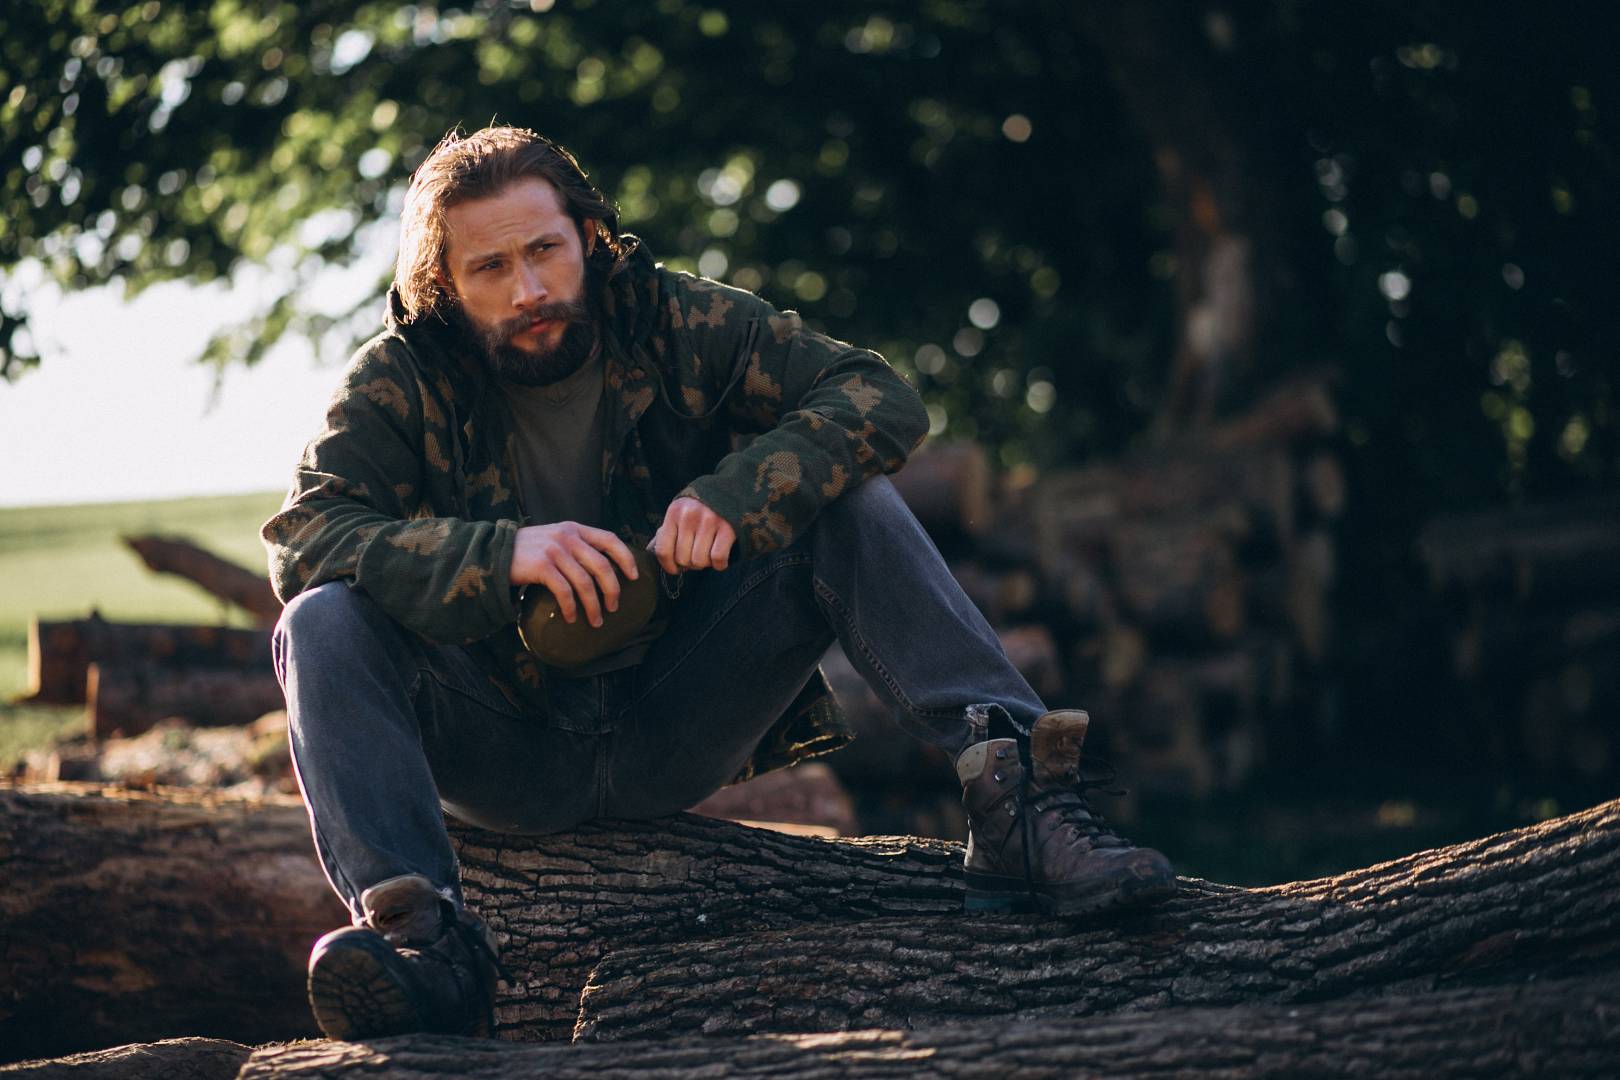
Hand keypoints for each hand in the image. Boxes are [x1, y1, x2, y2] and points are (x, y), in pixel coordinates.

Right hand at [510, 522, 637, 626]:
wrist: (492, 552)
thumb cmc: (527, 551)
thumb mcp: (554, 538)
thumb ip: (575, 546)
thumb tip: (602, 570)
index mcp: (574, 529)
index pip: (609, 539)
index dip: (626, 558)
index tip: (634, 577)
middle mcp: (567, 537)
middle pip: (602, 566)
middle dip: (612, 590)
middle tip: (614, 607)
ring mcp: (554, 551)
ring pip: (585, 582)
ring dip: (593, 605)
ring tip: (596, 621)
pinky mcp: (541, 566)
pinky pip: (565, 591)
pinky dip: (572, 607)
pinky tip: (573, 618)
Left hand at [650, 496, 735, 574]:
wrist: (730, 492)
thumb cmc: (700, 508)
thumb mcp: (680, 513)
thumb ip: (667, 531)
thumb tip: (651, 551)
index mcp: (674, 513)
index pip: (663, 550)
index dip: (668, 566)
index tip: (675, 569)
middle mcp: (689, 516)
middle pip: (682, 558)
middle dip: (690, 564)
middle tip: (696, 556)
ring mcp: (709, 521)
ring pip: (700, 561)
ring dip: (704, 564)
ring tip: (708, 555)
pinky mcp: (727, 528)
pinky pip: (718, 558)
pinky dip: (719, 564)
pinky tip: (720, 560)